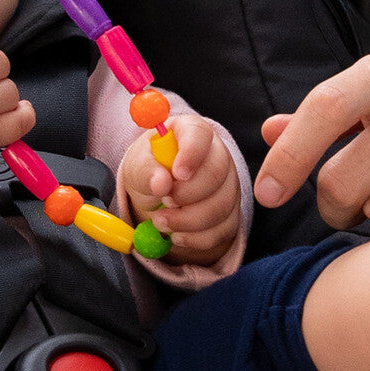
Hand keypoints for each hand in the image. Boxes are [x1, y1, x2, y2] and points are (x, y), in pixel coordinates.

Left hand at [121, 116, 240, 266]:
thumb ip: (146, 171)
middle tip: (163, 202)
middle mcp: (217, 154)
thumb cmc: (150, 170)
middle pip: (217, 173)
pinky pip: (223, 230)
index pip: (199, 134)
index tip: (177, 174)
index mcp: (192, 132)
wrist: (157, 194)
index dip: (191, 153)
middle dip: (187, 194)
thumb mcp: (138, 166)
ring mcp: (229, 184)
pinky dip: (196, 238)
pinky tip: (177, 235)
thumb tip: (160, 183)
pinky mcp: (231, 213)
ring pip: (221, 205)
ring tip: (160, 221)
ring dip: (188, 221)